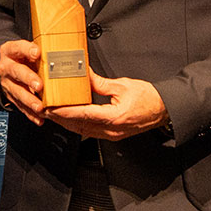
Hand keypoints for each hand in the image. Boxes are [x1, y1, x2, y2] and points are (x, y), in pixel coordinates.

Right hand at [0, 40, 45, 124]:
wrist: (9, 68)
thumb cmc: (25, 57)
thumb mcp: (29, 49)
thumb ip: (43, 50)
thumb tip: (68, 51)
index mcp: (10, 50)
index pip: (17, 47)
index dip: (27, 50)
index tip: (37, 53)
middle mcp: (6, 66)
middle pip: (16, 71)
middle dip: (28, 79)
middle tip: (39, 86)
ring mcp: (7, 82)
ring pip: (17, 91)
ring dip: (29, 100)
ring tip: (40, 107)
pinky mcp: (10, 96)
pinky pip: (20, 106)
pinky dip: (30, 114)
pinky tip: (39, 119)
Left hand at [45, 70, 167, 140]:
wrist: (164, 110)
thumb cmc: (149, 98)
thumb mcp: (122, 85)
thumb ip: (100, 83)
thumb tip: (84, 75)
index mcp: (114, 117)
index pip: (83, 115)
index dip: (65, 111)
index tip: (51, 108)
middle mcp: (111, 130)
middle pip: (79, 126)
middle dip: (60, 118)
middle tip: (45, 110)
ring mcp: (112, 135)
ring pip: (83, 131)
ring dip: (67, 123)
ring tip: (52, 115)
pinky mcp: (113, 134)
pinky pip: (90, 132)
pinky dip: (78, 125)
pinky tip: (69, 119)